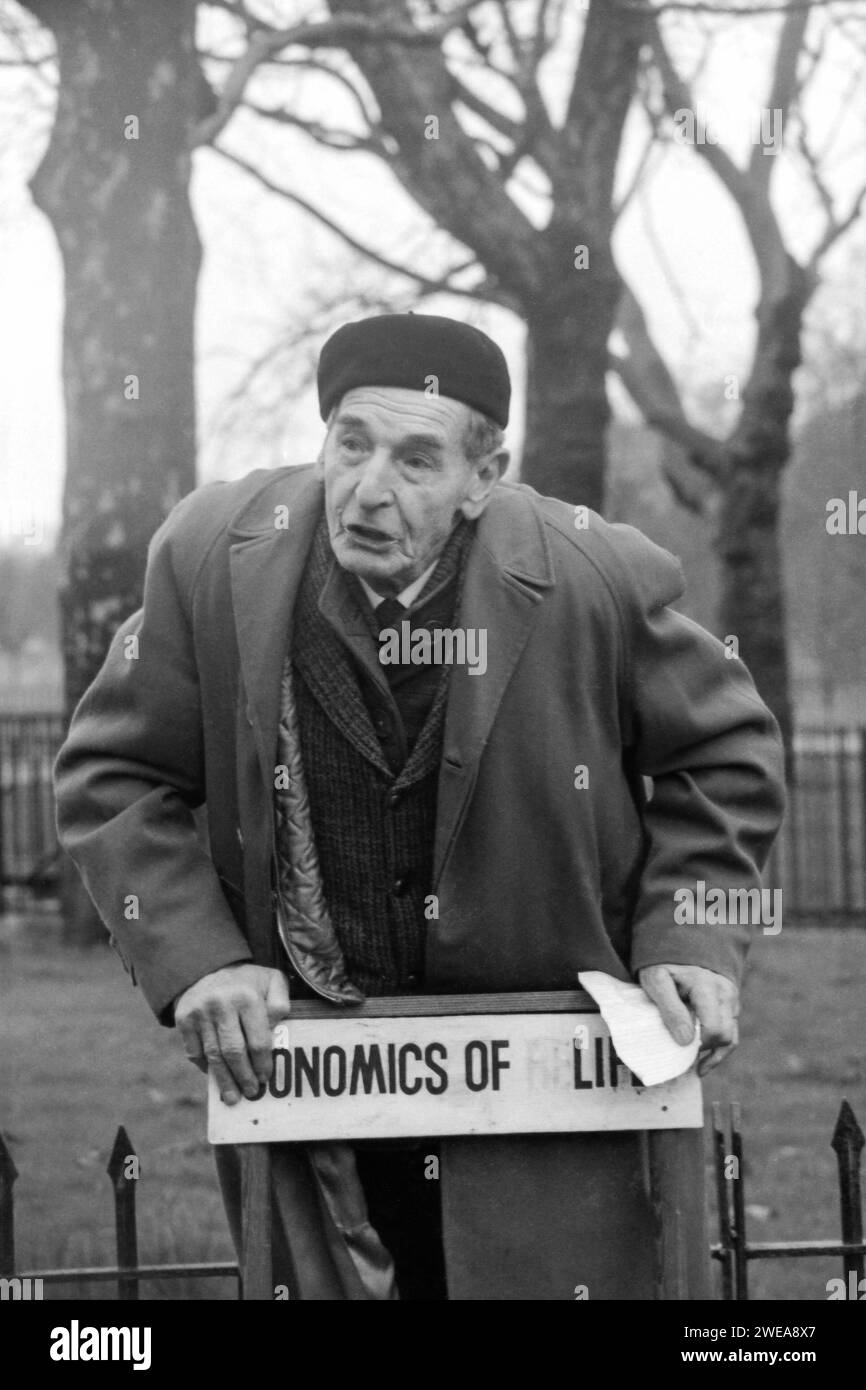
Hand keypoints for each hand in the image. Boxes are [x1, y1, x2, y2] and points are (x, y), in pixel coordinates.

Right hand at [174, 963, 290, 1104]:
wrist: (206, 967)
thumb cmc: (246, 982)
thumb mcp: (271, 981)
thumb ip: (280, 1002)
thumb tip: (277, 1027)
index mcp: (246, 996)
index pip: (257, 1039)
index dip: (262, 1063)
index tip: (266, 1078)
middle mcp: (221, 1004)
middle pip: (233, 1051)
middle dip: (243, 1076)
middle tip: (251, 1092)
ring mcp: (199, 1013)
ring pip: (213, 1055)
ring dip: (224, 1080)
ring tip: (233, 1097)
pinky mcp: (183, 1020)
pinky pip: (194, 1052)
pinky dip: (205, 1067)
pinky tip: (215, 1076)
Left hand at [638, 963, 738, 1075]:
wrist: (678, 942)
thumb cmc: (663, 963)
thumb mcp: (656, 981)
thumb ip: (670, 1009)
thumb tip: (686, 1041)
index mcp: (707, 987)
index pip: (714, 1029)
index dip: (699, 1046)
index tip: (679, 1049)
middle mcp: (726, 993)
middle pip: (725, 1035)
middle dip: (706, 1050)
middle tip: (683, 1057)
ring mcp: (731, 999)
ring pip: (732, 1036)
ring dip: (714, 1052)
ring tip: (696, 1066)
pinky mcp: (731, 1004)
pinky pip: (732, 1032)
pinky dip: (720, 1049)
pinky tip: (705, 1062)